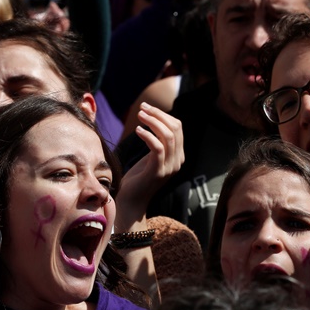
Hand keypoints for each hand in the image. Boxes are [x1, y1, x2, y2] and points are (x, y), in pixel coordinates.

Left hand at [116, 103, 183, 228]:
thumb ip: (156, 142)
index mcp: (177, 156)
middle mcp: (177, 161)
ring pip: (168, 136)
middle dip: (158, 115)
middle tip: (142, 108)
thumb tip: (153, 120)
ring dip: (153, 122)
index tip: (147, 108)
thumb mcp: (150, 157)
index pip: (178, 128)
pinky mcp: (158, 171)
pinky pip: (158, 148)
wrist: (132, 201)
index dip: (163, 115)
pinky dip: (148, 136)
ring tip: (139, 115)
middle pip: (175, 129)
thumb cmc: (137, 178)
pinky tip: (138, 131)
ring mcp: (169, 167)